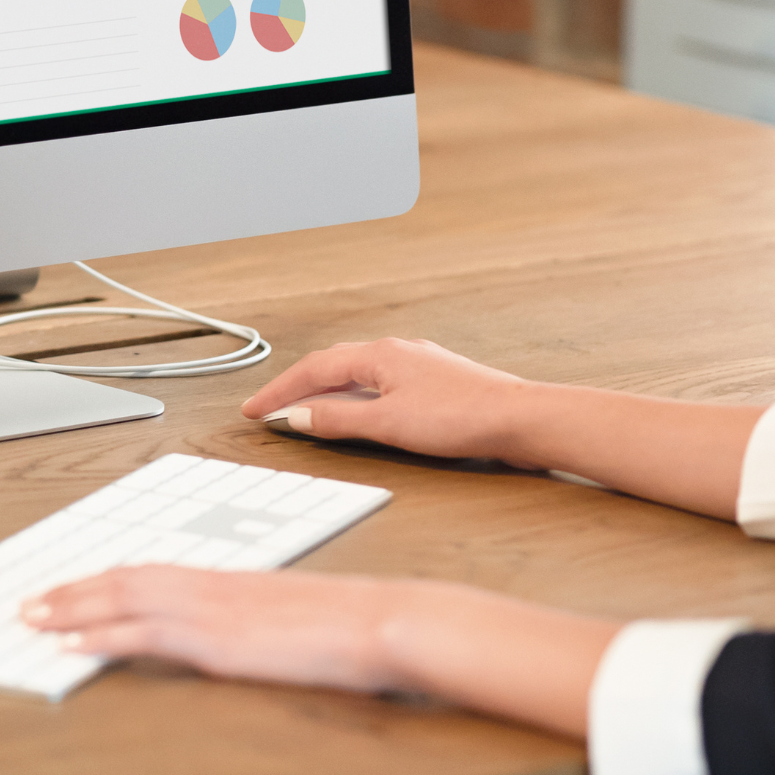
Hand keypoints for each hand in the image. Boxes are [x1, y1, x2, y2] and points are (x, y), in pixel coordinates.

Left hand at [22, 566, 405, 691]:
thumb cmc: (355, 624)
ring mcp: (214, 609)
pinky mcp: (217, 640)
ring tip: (32, 618)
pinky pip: (144, 634)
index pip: (156, 572)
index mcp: (233, 581)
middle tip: (31, 601)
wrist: (384, 621)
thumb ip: (266, 623)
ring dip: (72, 606)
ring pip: (125, 598)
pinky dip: (100, 636)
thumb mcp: (300, 619)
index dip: (109, 579)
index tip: (76, 586)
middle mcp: (215, 587)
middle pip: (128, 578)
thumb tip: (252, 640)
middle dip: (75, 590)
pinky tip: (71, 646)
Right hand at [241, 337, 532, 459]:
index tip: (253, 410)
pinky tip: (360, 413)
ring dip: (327, 391)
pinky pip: (380, 383)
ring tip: (305, 412)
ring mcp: (417, 364)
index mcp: (379, 354)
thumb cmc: (461, 417)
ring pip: (358, 373)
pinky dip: (356, 397)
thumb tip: (297, 416)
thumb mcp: (387, 424)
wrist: (521, 419)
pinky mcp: (435, 382)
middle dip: (297, 387)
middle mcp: (396, 350)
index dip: (279, 391)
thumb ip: (338, 420)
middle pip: (333, 365)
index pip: (314, 368)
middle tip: (269, 409)